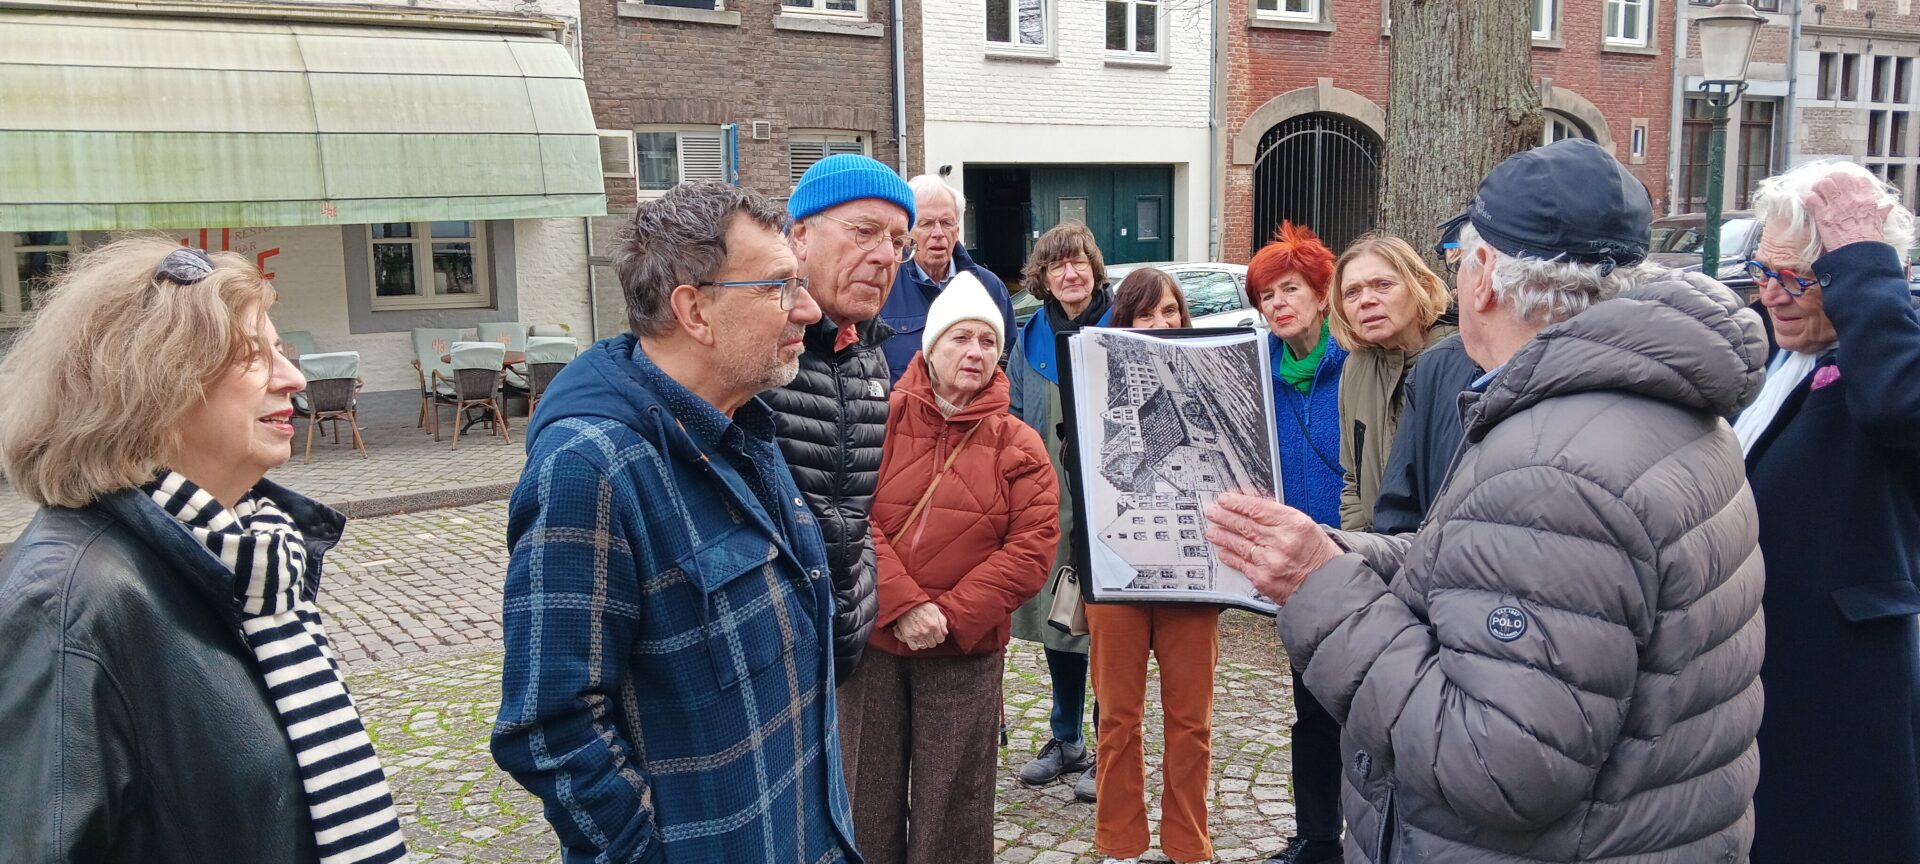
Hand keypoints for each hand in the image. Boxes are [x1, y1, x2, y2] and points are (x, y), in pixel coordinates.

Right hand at [891, 602, 948, 650]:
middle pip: (932, 644)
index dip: (939, 637)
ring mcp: (917, 635)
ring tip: (922, 636)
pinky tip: (916, 639)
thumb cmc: (922, 606)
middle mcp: (926, 632)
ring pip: (924, 646)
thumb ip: (942, 622)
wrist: (908, 604)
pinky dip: (916, 645)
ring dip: (924, 642)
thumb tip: (945, 633)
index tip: (936, 634)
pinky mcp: (908, 636)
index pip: (940, 640)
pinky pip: (914, 647)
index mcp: (934, 626)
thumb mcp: (936, 611)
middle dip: (932, 639)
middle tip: (929, 634)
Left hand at [1204, 491, 1342, 604]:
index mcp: (1294, 524)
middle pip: (1245, 525)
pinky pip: (1242, 565)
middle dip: (1225, 517)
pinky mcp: (1264, 580)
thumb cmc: (1318, 555)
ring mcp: (1271, 562)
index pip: (1258, 509)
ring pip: (1240, 544)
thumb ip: (1279, 517)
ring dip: (1223, 536)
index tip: (1224, 499)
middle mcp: (1281, 541)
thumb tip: (1252, 508)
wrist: (1327, 587)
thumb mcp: (1306, 527)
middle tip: (1212, 512)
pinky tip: (1222, 552)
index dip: (1237, 503)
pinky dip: (1231, 557)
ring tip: (1211, 530)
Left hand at [1806, 171, 1893, 253]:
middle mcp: (1851, 199)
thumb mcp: (1880, 222)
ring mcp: (1836, 206)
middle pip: (1838, 176)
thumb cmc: (1870, 241)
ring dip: (1817, 186)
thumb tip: (1888, 206)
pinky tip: (1808, 202)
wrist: (1860, 254)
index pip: (1858, 178)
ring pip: (1823, 184)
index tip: (1842, 182)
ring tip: (1816, 192)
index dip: (1848, 177)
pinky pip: (1811, 199)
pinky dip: (1807, 198)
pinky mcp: (1823, 216)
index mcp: (1866, 199)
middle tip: (1825, 186)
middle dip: (1830, 178)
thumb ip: (1882, 212)